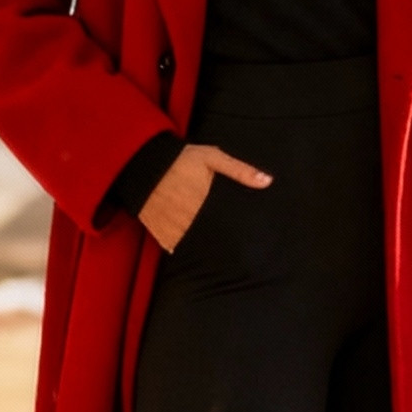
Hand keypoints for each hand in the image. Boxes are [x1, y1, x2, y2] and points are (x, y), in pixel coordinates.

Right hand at [139, 142, 271, 251]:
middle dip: (222, 244)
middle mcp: (189, 217)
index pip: (226, 227)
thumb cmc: (181, 159)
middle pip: (210, 240)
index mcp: (205, 202)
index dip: (236, 236)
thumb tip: (268, 181)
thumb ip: (239, 171)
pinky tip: (190, 246)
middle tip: (235, 252)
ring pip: (192, 246)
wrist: (144, 162)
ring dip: (202, 248)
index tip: (246, 241)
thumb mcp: (212, 158)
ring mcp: (172, 226)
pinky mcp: (159, 230)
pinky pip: (172, 247)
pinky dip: (180, 248)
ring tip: (215, 254)